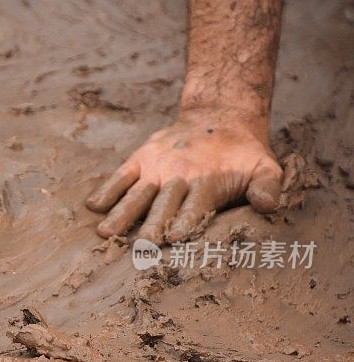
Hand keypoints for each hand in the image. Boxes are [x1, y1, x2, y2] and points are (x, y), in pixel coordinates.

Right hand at [85, 110, 282, 244]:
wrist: (218, 115)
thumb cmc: (242, 154)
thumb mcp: (265, 166)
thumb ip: (268, 186)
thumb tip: (268, 206)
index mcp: (207, 181)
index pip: (194, 206)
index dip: (184, 221)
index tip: (173, 238)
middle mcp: (178, 174)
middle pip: (162, 204)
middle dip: (151, 225)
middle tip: (141, 246)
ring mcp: (156, 166)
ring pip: (136, 193)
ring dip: (121, 214)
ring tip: (105, 233)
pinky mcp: (140, 158)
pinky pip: (121, 176)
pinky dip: (107, 190)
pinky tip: (93, 207)